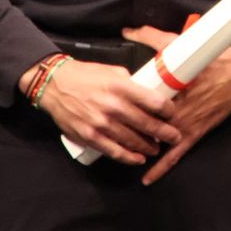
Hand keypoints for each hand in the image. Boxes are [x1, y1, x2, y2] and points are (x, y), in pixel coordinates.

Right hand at [20, 57, 180, 165]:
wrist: (55, 85)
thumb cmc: (86, 76)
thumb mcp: (114, 71)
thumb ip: (132, 83)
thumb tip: (149, 92)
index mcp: (121, 87)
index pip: (154, 102)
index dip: (168, 111)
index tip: (173, 114)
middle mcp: (113, 106)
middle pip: (147, 124)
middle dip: (165, 133)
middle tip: (174, 136)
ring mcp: (101, 124)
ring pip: (133, 141)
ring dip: (149, 147)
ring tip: (157, 148)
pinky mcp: (90, 137)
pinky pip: (114, 151)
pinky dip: (129, 158)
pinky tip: (139, 159)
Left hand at [121, 25, 230, 185]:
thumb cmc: (212, 59)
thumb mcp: (180, 43)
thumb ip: (152, 37)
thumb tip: (129, 31)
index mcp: (169, 89)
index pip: (139, 102)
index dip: (121, 107)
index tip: (106, 107)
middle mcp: (175, 111)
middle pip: (145, 124)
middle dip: (126, 130)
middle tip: (108, 133)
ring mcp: (184, 125)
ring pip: (156, 142)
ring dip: (140, 149)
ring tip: (120, 155)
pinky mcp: (195, 134)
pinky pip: (175, 155)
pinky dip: (161, 167)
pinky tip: (147, 178)